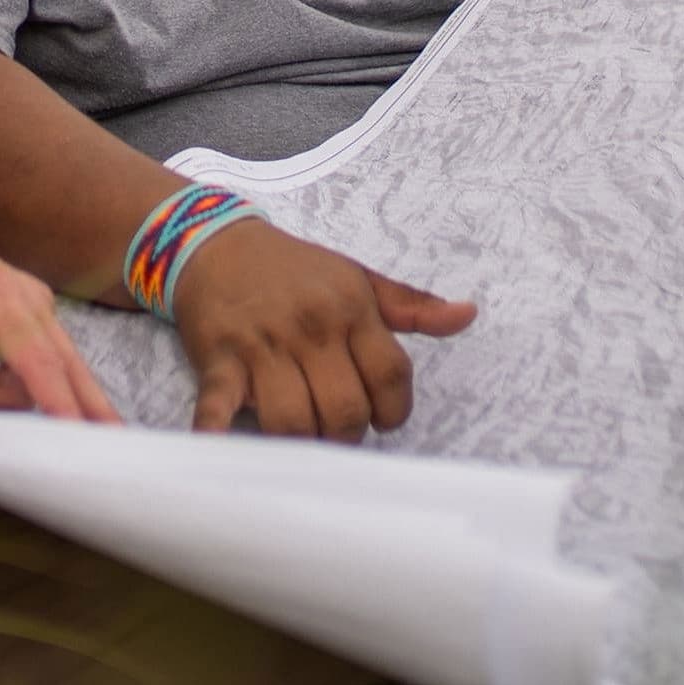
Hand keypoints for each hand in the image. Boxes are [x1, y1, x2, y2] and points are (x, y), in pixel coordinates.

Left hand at [0, 183, 121, 422]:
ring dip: (45, 402)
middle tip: (114, 447)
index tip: (76, 432)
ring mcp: (34, 302)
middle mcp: (25, 296)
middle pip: (65, 363)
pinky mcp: (32, 312)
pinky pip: (43, 361)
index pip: (34, 357)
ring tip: (52, 439)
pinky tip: (23, 409)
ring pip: (57, 366)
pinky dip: (34, 387)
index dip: (55, 397)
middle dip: (86, 406)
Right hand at [169, 223, 475, 442]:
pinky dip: (219, 429)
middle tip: (338, 430)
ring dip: (301, 441)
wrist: (215, 242)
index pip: (392, 376)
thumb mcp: (357, 277)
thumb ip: (412, 304)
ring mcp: (264, 345)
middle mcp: (312, 327)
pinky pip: (220, 403)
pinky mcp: (220, 359)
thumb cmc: (292, 269)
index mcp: (351, 309)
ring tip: (300, 433)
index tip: (382, 418)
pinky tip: (221, 442)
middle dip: (348, 434)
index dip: (395, 412)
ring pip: (294, 421)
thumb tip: (468, 314)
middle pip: (347, 409)